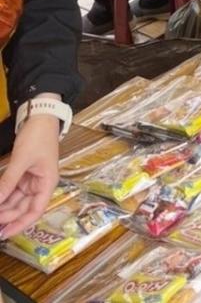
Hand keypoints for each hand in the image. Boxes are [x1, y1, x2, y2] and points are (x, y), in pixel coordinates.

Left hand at [0, 114, 60, 237]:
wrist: (40, 116)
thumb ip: (8, 182)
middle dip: (6, 216)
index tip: (4, 233)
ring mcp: (31, 180)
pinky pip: (11, 190)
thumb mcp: (22, 160)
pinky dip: (2, 196)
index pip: (36, 210)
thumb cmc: (38, 137)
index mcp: (47, 183)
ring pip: (15, 201)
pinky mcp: (23, 174)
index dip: (21, 224)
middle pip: (23, 208)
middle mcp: (40, 185)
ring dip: (3, 207)